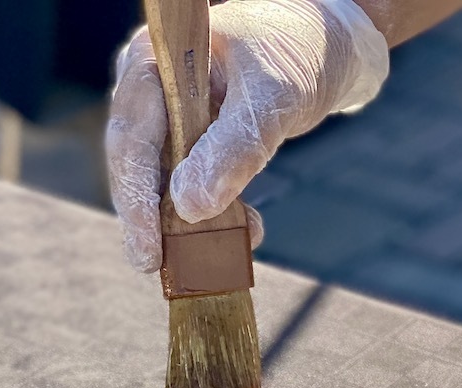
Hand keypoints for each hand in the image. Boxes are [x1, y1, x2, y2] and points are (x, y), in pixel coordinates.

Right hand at [106, 0, 388, 271]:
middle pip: (135, 165)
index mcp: (155, 62)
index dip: (135, 198)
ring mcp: (170, 117)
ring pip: (161, 182)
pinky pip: (191, 186)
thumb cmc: (298, 53)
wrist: (330, 46)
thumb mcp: (272, 99)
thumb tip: (189, 209)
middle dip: (151, 220)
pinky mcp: (193, 141)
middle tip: (157, 267)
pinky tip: (248, 231)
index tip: (147, 250)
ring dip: (186, 224)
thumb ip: (234, 149)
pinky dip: (216, 215)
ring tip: (211, 258)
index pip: (131, 137)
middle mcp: (151, 89)